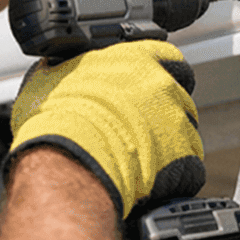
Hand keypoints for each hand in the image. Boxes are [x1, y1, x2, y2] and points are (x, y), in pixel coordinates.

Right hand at [8, 40, 204, 219]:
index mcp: (138, 59)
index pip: (168, 57)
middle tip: (139, 129)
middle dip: (164, 114)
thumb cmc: (57, 118)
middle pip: (179, 97)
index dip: (159, 75)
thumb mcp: (50, 76)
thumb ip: (70, 67)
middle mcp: (164, 86)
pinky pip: (189, 170)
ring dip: (169, 146)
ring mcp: (179, 123)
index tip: (147, 89)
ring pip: (187, 134)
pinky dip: (174, 178)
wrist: (69, 158)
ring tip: (140, 160)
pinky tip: (150, 182)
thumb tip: (58, 66)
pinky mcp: (186, 160)